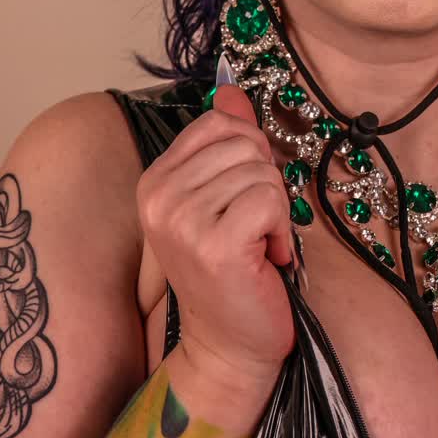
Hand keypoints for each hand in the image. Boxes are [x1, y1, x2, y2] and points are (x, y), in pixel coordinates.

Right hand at [134, 75, 296, 388]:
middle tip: (255, 226)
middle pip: (245, 143)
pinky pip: (272, 200)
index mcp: (155, 180)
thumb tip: (232, 91)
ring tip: (258, 245)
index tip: (246, 196)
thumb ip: (225, 144)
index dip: (250, 153)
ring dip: (277, 210)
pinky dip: (282, 230)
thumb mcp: (223, 200)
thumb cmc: (231, 273)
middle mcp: (159, 196)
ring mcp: (182, 220)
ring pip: (262, 172)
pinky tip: (266, 258)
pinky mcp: (214, 244)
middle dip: (267, 183)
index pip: (218, 123)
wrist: (229, 346)